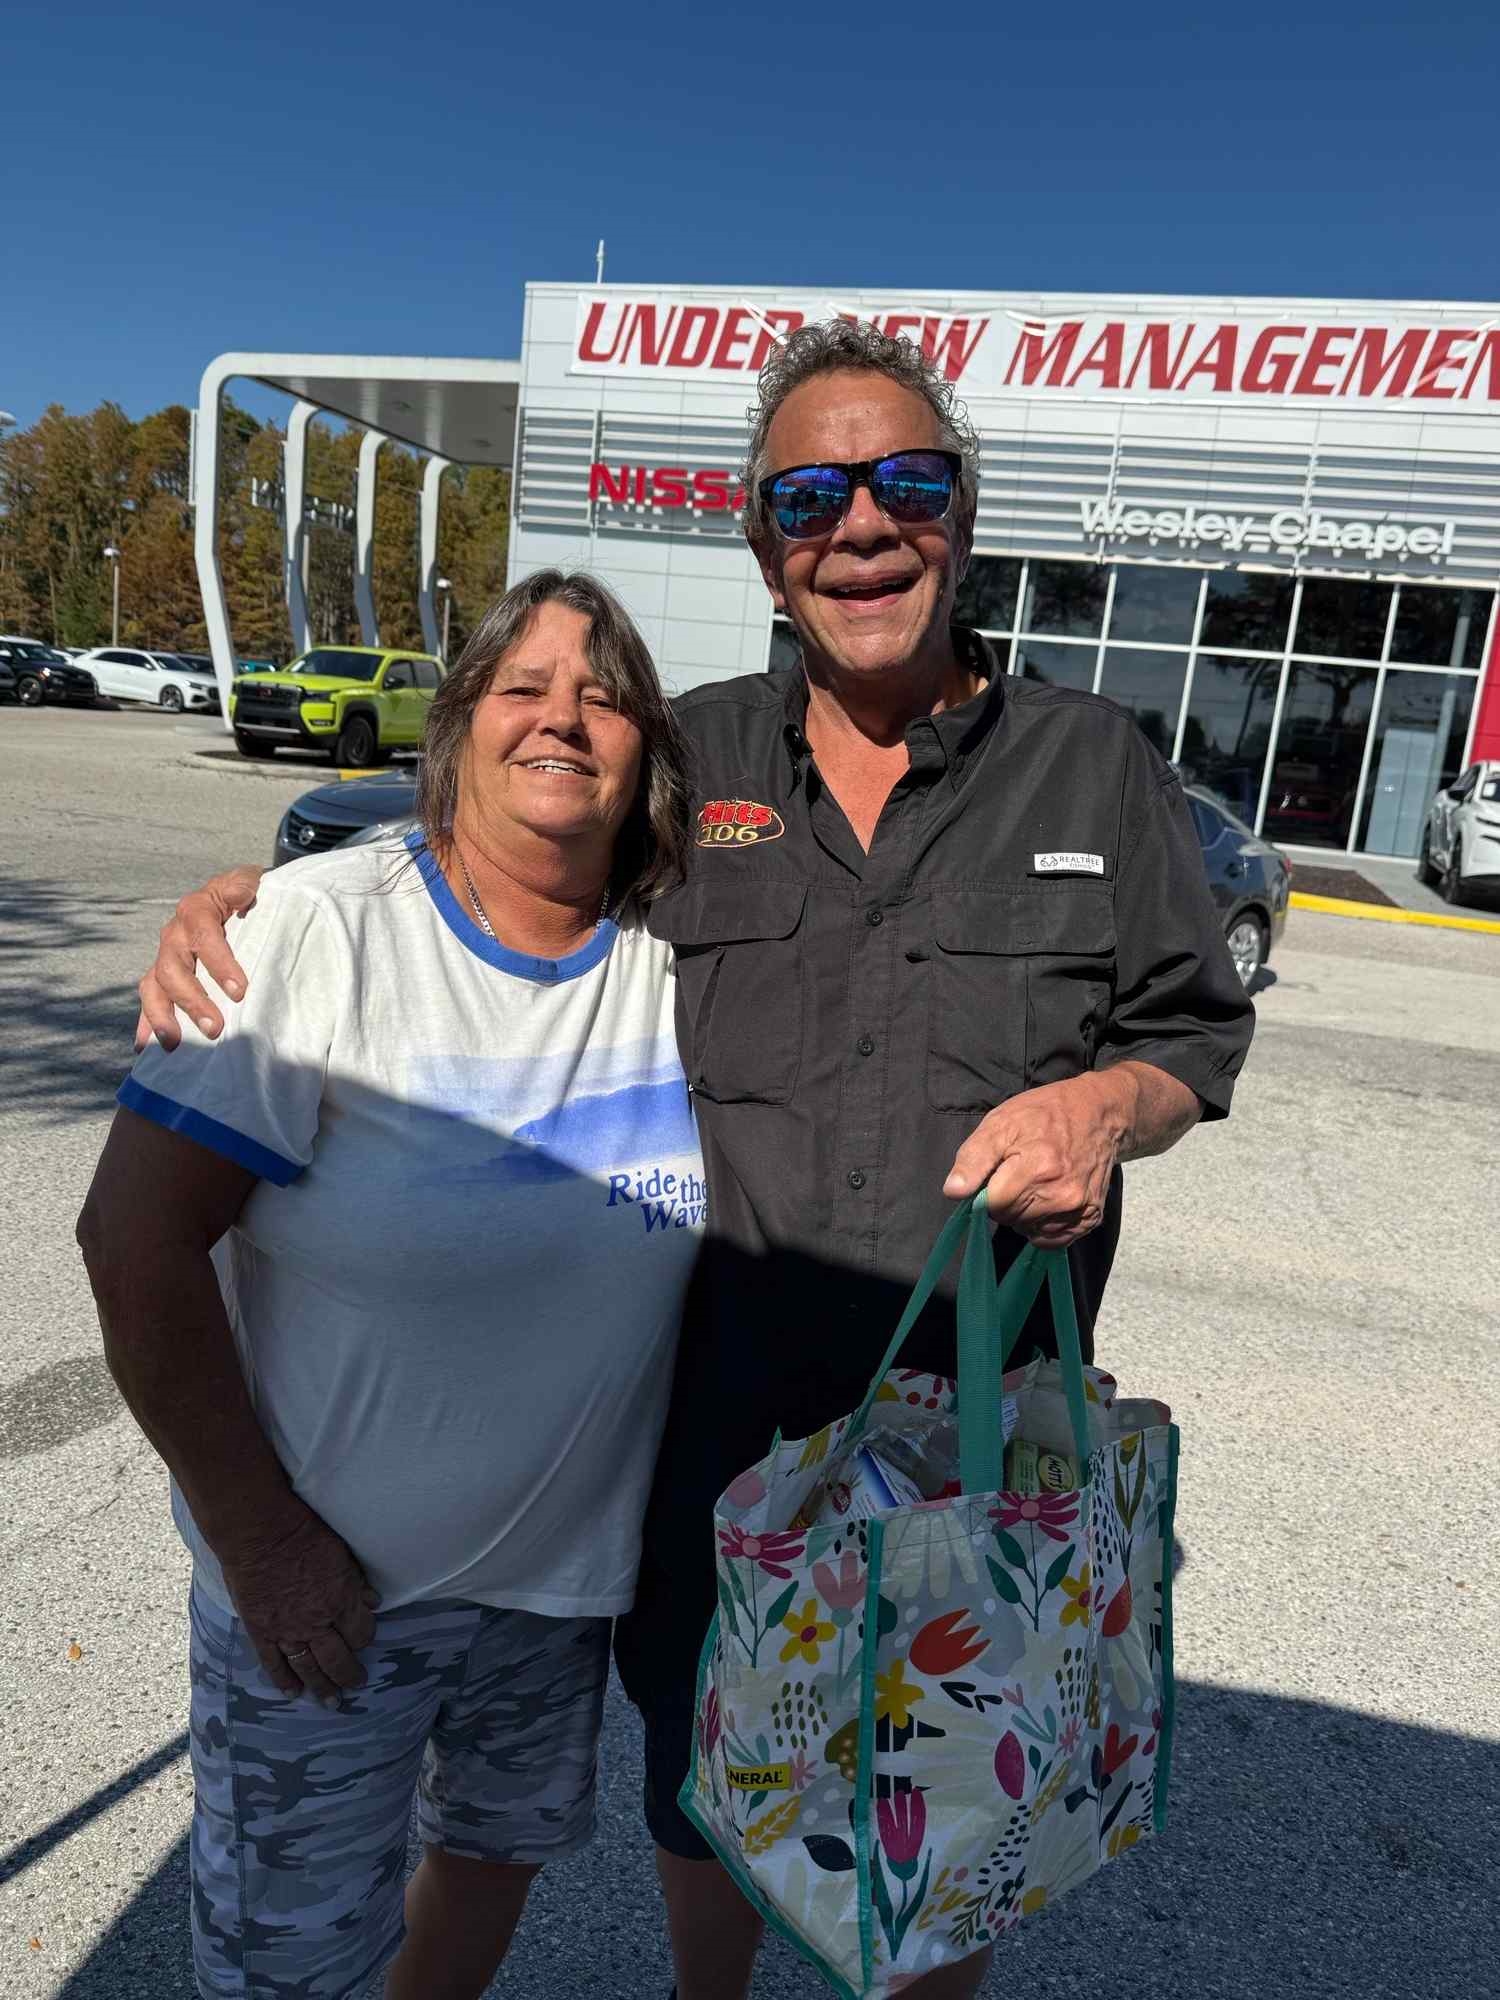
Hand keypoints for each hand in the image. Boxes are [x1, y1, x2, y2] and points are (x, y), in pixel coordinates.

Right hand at [134, 866, 265, 1050]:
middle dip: (192, 1000)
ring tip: (174, 1043)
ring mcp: (166, 957)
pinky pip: (150, 999)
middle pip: (173, 968)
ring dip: (163, 1017)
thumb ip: (243, 885)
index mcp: (196, 910)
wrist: (237, 895)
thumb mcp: (249, 881)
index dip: (219, 964)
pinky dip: (145, 1023)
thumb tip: (242, 895)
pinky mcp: (164, 976)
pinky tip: (144, 1047)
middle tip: (215, 1027)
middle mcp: (174, 934)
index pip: (205, 938)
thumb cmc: (247, 894)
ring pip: (155, 987)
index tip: (240, 991)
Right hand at [217, 1506, 379, 1705]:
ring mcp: (287, 1630)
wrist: (259, 1532)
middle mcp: (317, 1622)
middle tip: (356, 1684)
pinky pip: (274, 1663)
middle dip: (350, 1674)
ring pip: (309, 1668)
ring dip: (322, 1687)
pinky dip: (283, 1680)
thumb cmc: (303, 1533)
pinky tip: (292, 1693)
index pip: (361, 1632)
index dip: (365, 1637)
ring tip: (332, 1702)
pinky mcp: (262, 1631)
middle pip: (339, 1658)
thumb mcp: (341, 1553)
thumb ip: (356, 1581)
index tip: (364, 1637)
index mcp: (341, 1600)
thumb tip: (374, 1601)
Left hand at [942, 1073, 1132, 1248]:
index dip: (987, 1192)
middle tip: (1016, 1175)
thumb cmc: (1044, 1114)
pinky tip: (1046, 1202)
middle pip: (1011, 1219)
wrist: (1097, 1113)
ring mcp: (1079, 1207)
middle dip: (1005, 1202)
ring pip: (1030, 1230)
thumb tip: (954, 1192)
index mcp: (1037, 1166)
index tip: (997, 1174)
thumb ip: (974, 1158)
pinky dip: (1043, 1226)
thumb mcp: (1001, 1123)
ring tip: (1033, 1186)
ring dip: (1024, 1215)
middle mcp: (1061, 1193)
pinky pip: (1054, 1240)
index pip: (993, 1205)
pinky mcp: (1091, 1216)